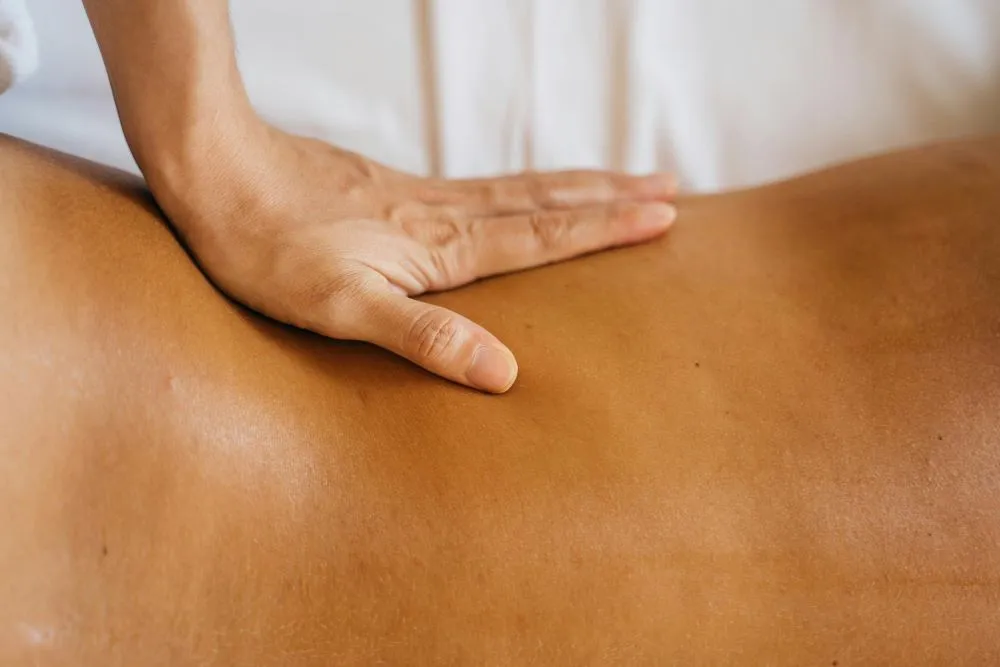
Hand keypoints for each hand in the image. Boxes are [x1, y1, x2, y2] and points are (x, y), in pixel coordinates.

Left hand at [159, 122, 677, 392]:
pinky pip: (479, 188)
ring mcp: (418, 196)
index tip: (662, 215)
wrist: (217, 172)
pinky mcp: (391, 189)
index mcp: (442, 246)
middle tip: (668, 186)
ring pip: (516, 187)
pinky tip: (515, 193)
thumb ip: (424, 335)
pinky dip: (521, 187)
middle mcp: (442, 213)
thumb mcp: (345, 309)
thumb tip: (502, 372)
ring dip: (574, 184)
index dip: (604, 228)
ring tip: (615, 181)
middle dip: (609, 195)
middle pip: (544, 200)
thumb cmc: (272, 247)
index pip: (543, 236)